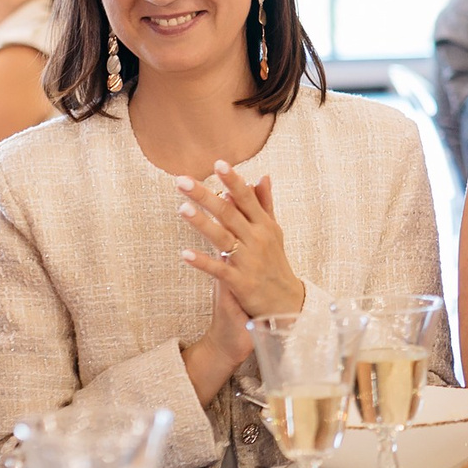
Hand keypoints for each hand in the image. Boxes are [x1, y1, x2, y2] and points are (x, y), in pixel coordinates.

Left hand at [178, 161, 305, 396]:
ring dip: (202, 223)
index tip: (219, 163)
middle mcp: (257, 240)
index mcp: (264, 226)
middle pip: (229, 213)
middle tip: (181, 180)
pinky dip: (203, 262)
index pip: (247, 198)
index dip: (233, 180)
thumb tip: (261, 176)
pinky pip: (219, 270)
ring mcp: (249, 261)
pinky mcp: (241, 283)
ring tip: (181, 208)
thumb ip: (265, 204)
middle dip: (205, 195)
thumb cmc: (276, 263)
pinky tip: (185, 254)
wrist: (286, 303)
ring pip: (222, 238)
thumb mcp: (274, 232)